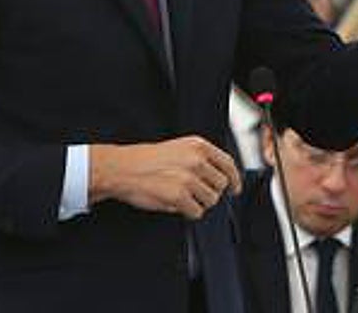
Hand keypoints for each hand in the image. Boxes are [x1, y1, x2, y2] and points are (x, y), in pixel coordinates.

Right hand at [89, 136, 241, 219]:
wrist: (122, 168)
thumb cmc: (146, 160)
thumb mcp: (177, 148)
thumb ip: (200, 158)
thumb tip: (221, 178)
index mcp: (197, 145)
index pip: (228, 164)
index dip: (234, 179)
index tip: (235, 189)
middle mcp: (196, 160)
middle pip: (221, 186)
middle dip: (209, 192)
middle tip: (193, 192)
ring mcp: (188, 178)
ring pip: (210, 201)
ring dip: (198, 203)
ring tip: (180, 195)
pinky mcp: (180, 196)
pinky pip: (196, 212)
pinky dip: (187, 212)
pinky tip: (174, 202)